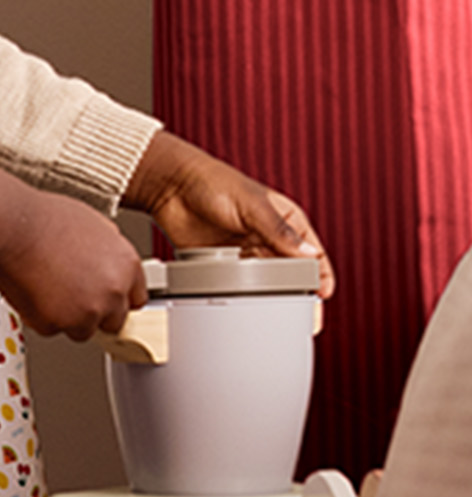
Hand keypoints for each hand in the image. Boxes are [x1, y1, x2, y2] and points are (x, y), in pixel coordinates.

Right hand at [0, 168, 147, 338]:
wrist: (15, 228)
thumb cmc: (48, 220)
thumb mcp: (97, 226)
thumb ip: (110, 252)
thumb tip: (106, 262)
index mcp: (127, 266)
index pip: (136, 299)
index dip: (118, 298)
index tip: (106, 298)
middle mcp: (112, 292)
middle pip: (114, 321)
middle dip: (95, 312)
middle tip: (74, 296)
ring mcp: (85, 312)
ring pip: (82, 330)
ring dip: (69, 318)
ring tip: (50, 290)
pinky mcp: (55, 324)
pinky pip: (52, 329)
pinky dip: (42, 317)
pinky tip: (35, 292)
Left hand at [126, 131, 333, 297]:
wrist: (173, 188)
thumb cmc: (215, 183)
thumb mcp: (252, 206)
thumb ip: (279, 231)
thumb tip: (308, 254)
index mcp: (285, 221)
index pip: (312, 252)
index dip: (321, 274)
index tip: (324, 294)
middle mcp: (268, 239)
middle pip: (291, 272)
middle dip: (298, 291)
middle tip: (303, 314)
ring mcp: (246, 253)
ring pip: (266, 282)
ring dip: (270, 295)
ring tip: (276, 312)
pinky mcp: (223, 263)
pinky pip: (238, 285)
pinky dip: (242, 295)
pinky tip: (246, 304)